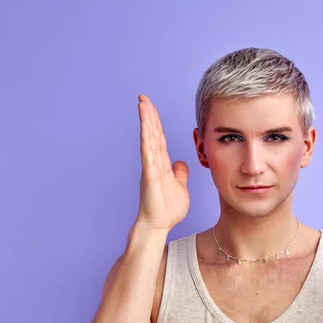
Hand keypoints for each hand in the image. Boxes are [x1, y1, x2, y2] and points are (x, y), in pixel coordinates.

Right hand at [134, 95, 188, 231]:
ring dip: (146, 120)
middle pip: (152, 133)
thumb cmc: (167, 210)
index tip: (151, 107)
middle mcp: (154, 162)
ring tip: (142, 104)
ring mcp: (150, 167)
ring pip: (148, 138)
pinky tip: (146, 125)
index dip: (156, 122)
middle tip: (143, 98)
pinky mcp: (150, 174)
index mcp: (162, 164)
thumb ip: (179, 173)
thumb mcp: (180, 187)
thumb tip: (180, 162)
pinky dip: (147, 137)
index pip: (159, 138)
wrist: (159, 225)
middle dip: (148, 115)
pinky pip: (148, 152)